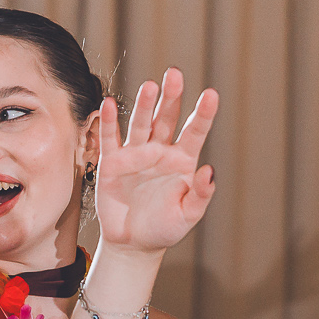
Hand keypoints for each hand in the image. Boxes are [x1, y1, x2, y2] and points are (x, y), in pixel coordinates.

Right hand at [92, 68, 219, 256]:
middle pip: (166, 118)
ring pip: (141, 123)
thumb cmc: (164, 229)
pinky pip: (110, 138)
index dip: (203, 114)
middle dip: (171, 97)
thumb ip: (200, 195)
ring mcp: (135, 154)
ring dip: (144, 105)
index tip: (211, 94)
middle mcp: (160, 151)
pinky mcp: (112, 162)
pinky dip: (109, 121)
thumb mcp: (188, 216)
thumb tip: (210, 172)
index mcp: (182, 160)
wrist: (133, 243)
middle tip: (175, 75)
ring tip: (149, 86)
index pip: (195, 132)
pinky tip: (107, 103)